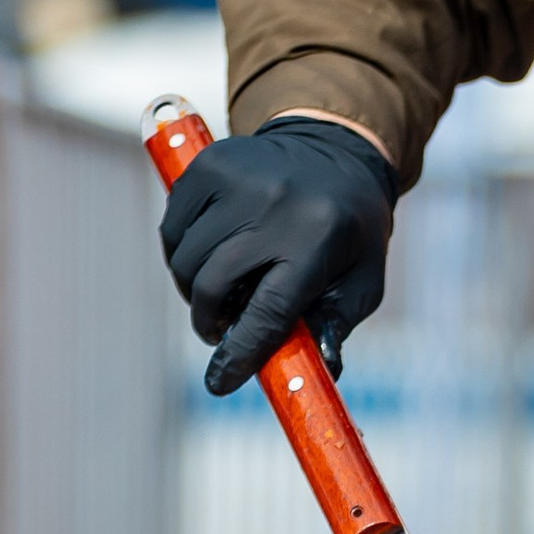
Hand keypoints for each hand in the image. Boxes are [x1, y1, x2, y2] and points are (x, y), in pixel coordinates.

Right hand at [160, 116, 398, 391]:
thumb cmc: (351, 230)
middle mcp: (276, 203)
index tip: (219, 382)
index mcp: (320, 238)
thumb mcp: (362, 281)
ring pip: (185, 259)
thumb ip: (335, 327)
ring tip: (224, 289)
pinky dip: (182, 254)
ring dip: (196, 289)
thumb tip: (317, 374)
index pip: (268, 309)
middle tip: (222, 329)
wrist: (336, 150)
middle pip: (214, 284)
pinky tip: (210, 255)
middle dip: (210, 322)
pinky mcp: (209, 164)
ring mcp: (238, 178)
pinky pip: (172, 229)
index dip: (240, 352)